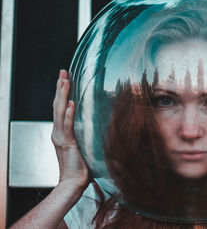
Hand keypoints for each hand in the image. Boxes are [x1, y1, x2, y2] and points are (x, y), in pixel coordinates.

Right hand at [52, 69, 88, 189]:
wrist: (74, 182)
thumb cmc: (81, 166)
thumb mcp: (84, 145)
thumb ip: (87, 134)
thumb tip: (100, 123)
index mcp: (62, 132)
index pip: (61, 107)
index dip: (62, 92)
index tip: (65, 78)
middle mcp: (58, 132)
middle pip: (58, 105)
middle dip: (60, 87)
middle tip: (63, 71)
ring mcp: (60, 137)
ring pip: (60, 111)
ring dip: (63, 95)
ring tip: (65, 80)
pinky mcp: (67, 143)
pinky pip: (67, 126)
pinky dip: (69, 114)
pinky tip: (71, 103)